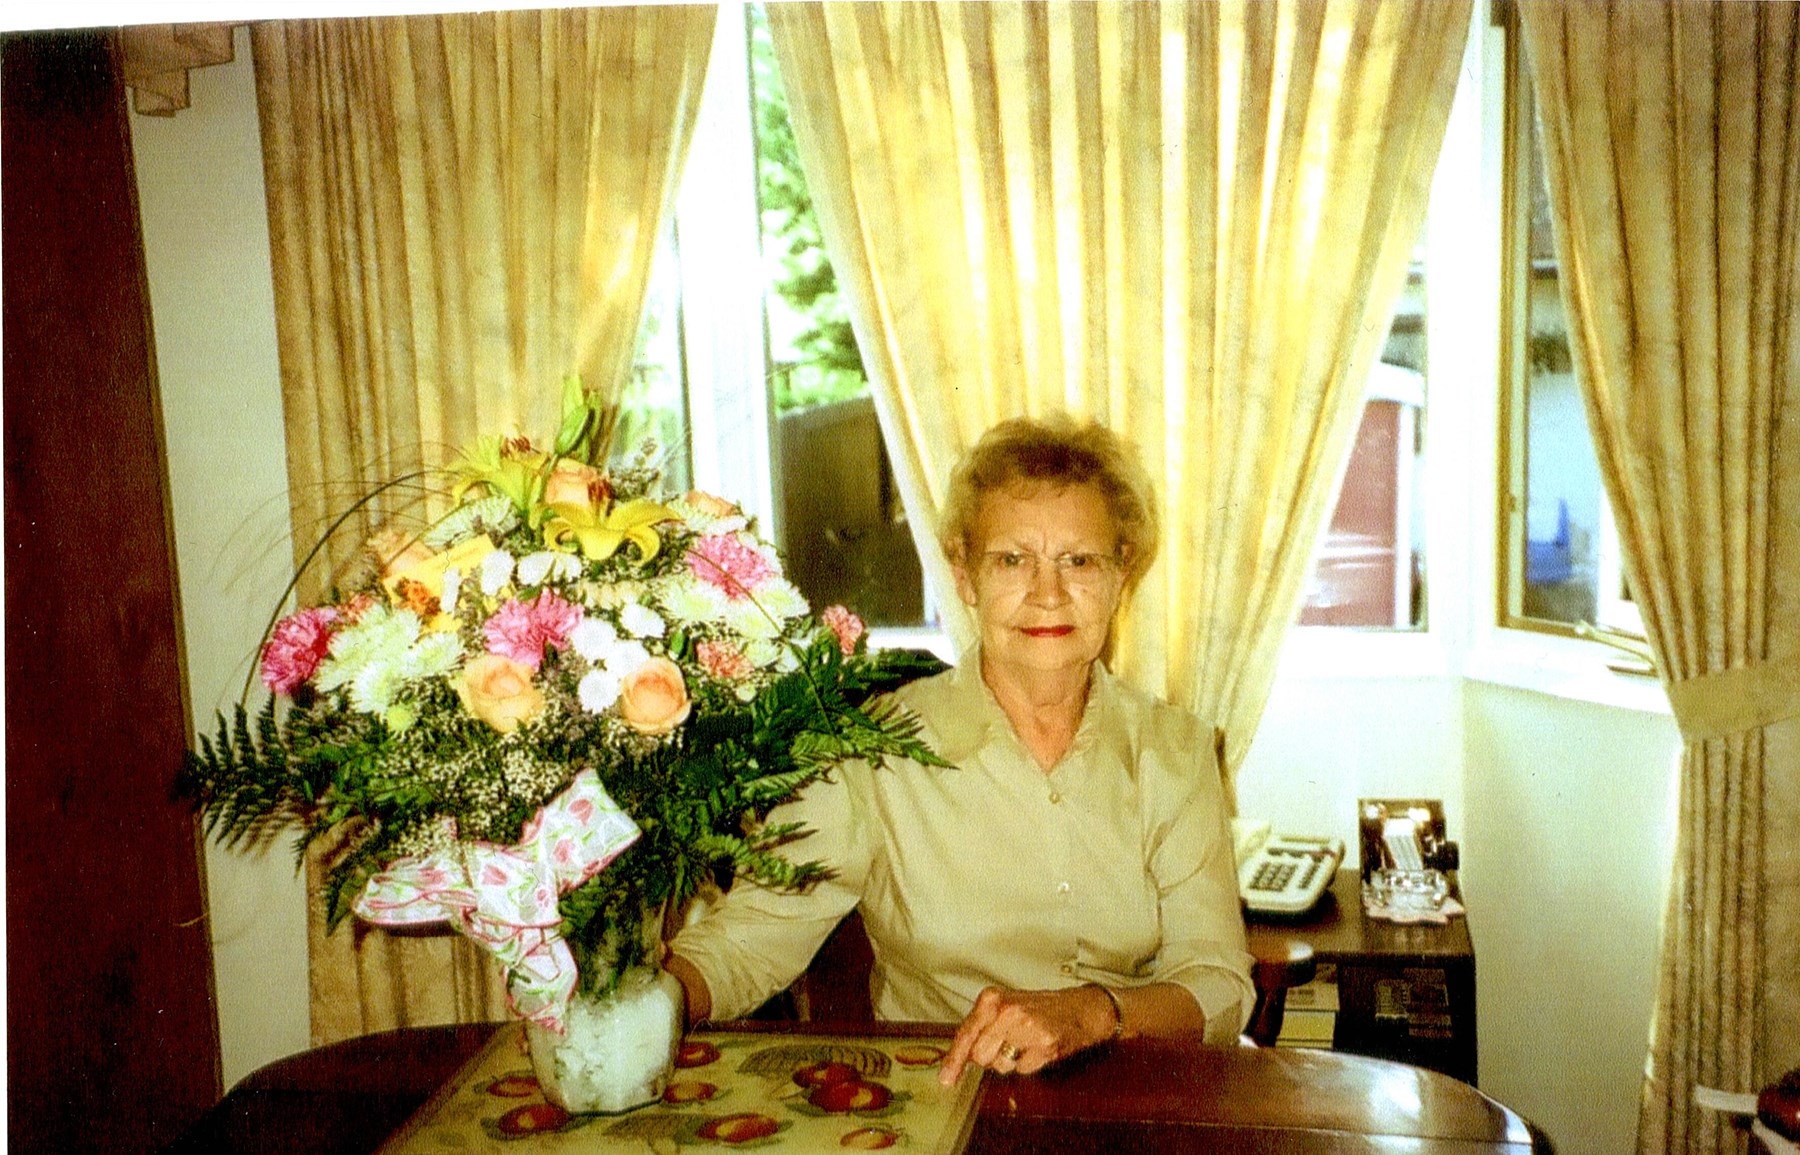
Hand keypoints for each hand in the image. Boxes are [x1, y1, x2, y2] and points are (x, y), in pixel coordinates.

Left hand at [938, 985, 1115, 1085]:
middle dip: (991, 1058)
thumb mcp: (1005, 1006)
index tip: (946, 1078)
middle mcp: (1007, 1011)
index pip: (965, 1034)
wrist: (1079, 1009)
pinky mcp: (1043, 1044)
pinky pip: (1022, 1069)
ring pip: (1000, 1066)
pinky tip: (1038, 1048)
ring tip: (1025, 1043)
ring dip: (1011, 1061)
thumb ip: (981, 1027)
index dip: (954, 1060)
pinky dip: (1029, 1063)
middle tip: (1007, 1044)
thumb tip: (959, 1058)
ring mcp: (1026, 1028)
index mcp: (992, 999)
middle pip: (980, 1056)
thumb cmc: (1040, 1008)